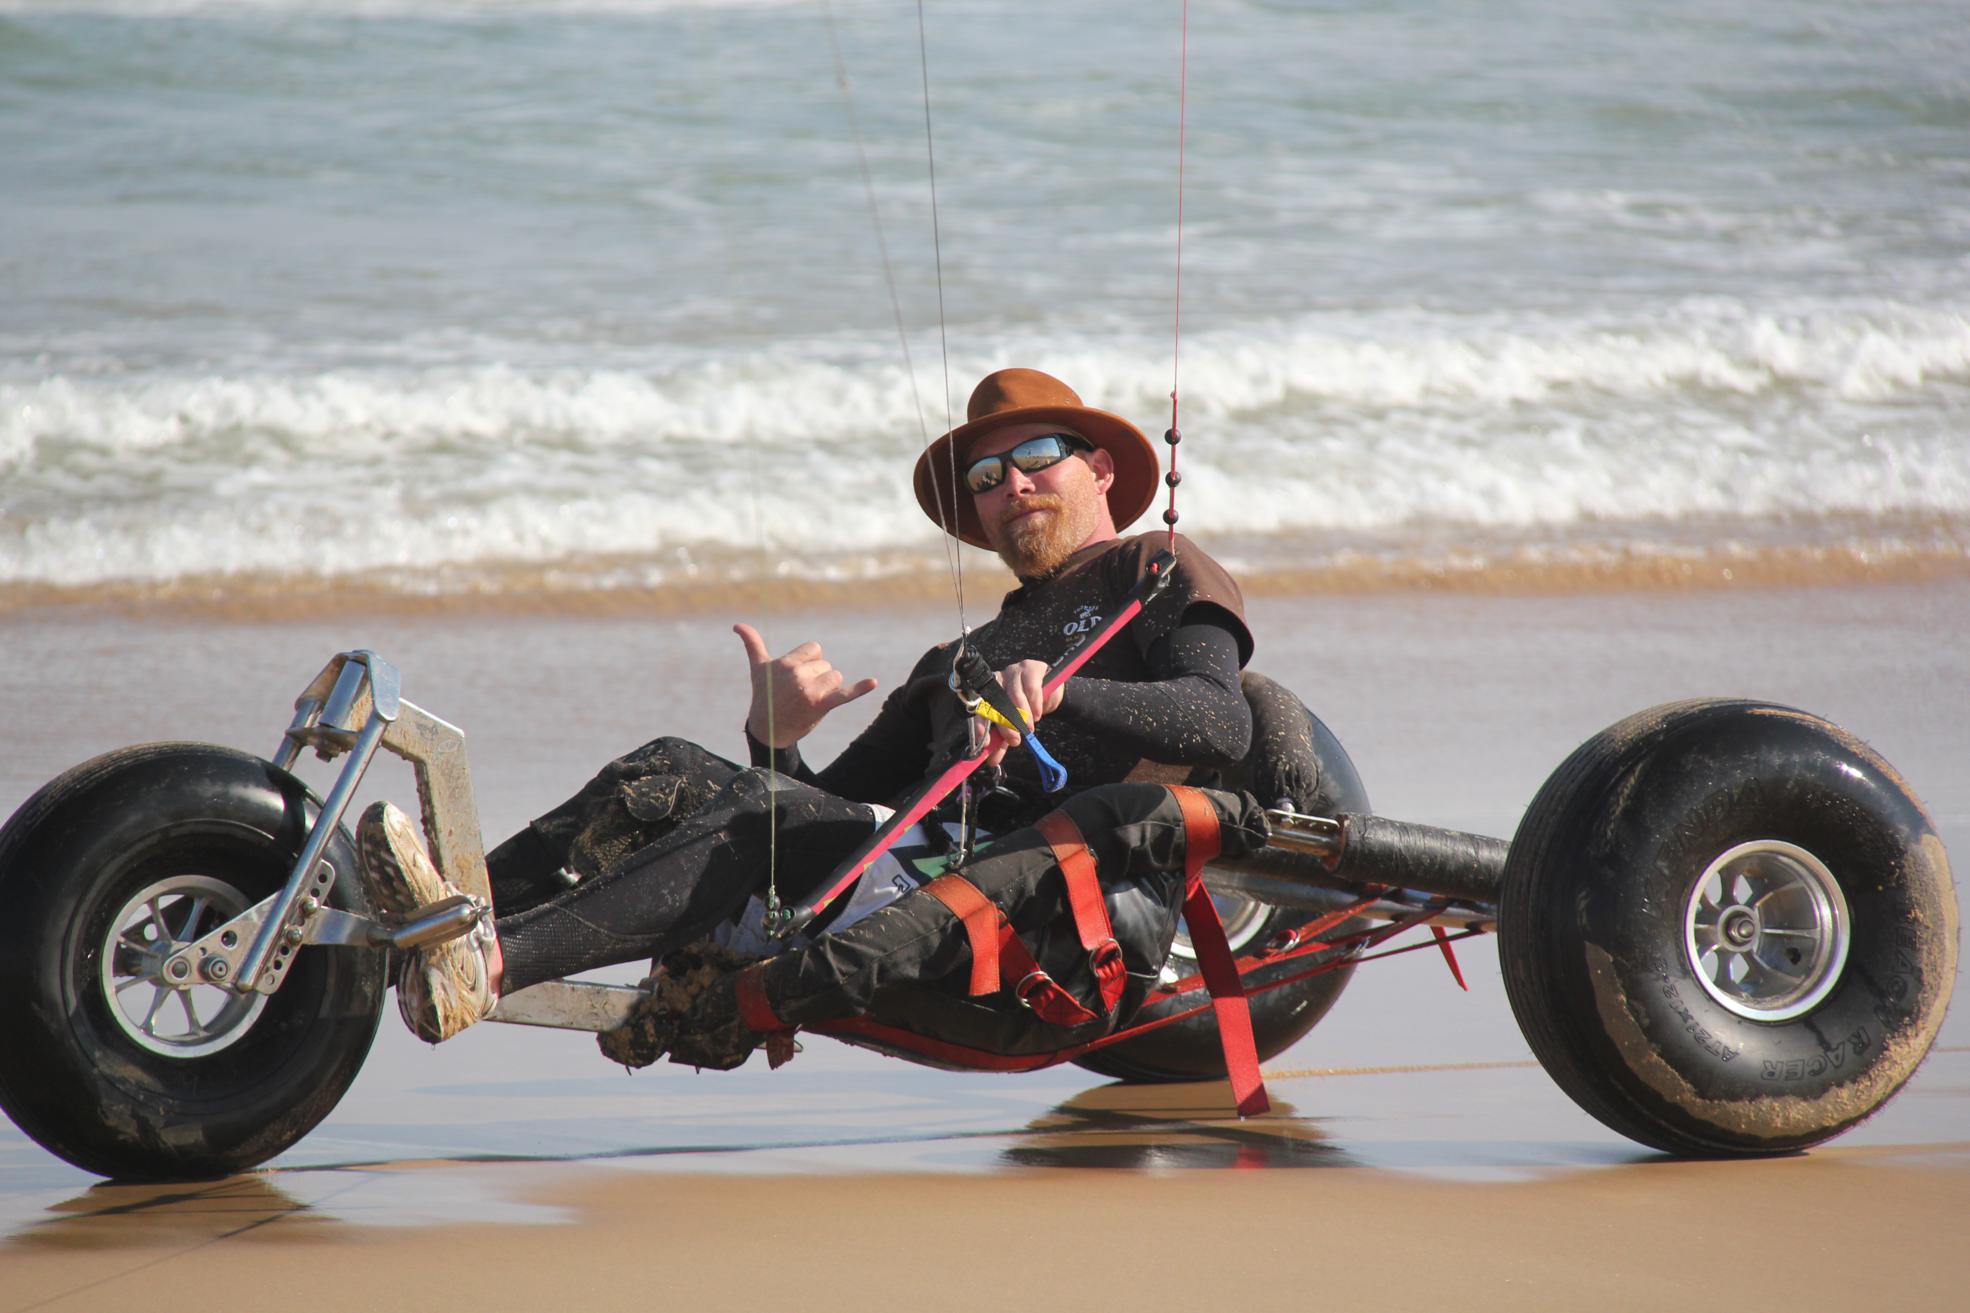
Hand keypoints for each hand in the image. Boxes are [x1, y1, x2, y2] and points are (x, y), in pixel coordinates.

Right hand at [734, 623, 877, 749]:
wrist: (768, 731)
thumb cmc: (765, 697)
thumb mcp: (758, 669)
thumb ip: (752, 644)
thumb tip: (737, 624)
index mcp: (786, 663)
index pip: (815, 649)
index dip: (810, 662)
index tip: (797, 676)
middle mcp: (798, 674)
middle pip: (826, 665)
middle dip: (817, 677)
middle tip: (800, 693)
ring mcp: (811, 690)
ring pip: (836, 677)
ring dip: (828, 688)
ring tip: (810, 700)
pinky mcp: (823, 705)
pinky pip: (846, 694)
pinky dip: (861, 688)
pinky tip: (873, 682)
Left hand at [984, 659, 1062, 766]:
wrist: (1050, 693)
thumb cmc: (1027, 708)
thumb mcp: (1013, 726)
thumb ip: (1002, 742)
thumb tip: (991, 761)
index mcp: (987, 693)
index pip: (978, 709)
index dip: (980, 725)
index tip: (985, 743)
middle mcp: (996, 680)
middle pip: (995, 702)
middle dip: (1004, 724)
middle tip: (1014, 740)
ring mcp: (1012, 671)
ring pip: (1014, 696)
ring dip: (1023, 716)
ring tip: (1029, 728)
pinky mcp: (1030, 668)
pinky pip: (1031, 688)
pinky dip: (1034, 704)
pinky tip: (1038, 713)